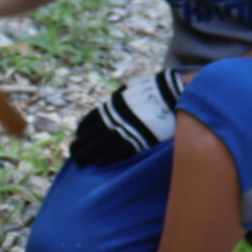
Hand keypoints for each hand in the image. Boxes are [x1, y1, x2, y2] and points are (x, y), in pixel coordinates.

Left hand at [68, 68, 188, 166]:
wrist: (177, 93)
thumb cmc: (157, 90)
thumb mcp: (133, 87)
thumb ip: (122, 95)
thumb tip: (115, 96)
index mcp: (112, 105)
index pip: (90, 121)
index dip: (82, 132)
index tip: (79, 138)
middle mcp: (115, 117)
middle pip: (90, 135)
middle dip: (80, 146)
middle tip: (74, 154)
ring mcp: (125, 129)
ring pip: (99, 145)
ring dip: (88, 154)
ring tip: (81, 162)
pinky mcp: (138, 140)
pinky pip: (117, 152)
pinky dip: (105, 158)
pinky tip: (98, 163)